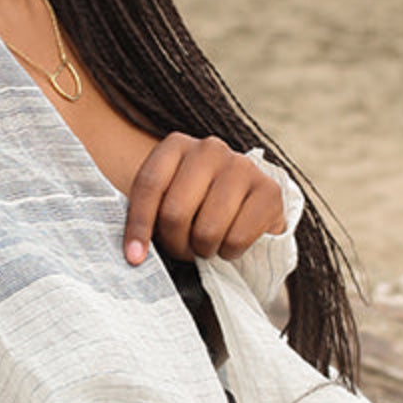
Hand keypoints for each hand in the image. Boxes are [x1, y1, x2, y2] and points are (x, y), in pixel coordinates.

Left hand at [122, 135, 286, 266]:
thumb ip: (148, 214)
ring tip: (206, 245)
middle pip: (175, 212)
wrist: (248, 207)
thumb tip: (133, 254)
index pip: (149, 185)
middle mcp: (209, 149)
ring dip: (203, 250)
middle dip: (175, 243)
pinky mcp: (269, 190)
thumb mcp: (167, 201)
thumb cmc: (198, 207)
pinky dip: (230, 252)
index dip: (139, 225)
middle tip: (183, 248)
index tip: (134, 257)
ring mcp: (242, 166)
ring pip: (207, 230)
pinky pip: (237, 238)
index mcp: (176, 145)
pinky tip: (230, 242)